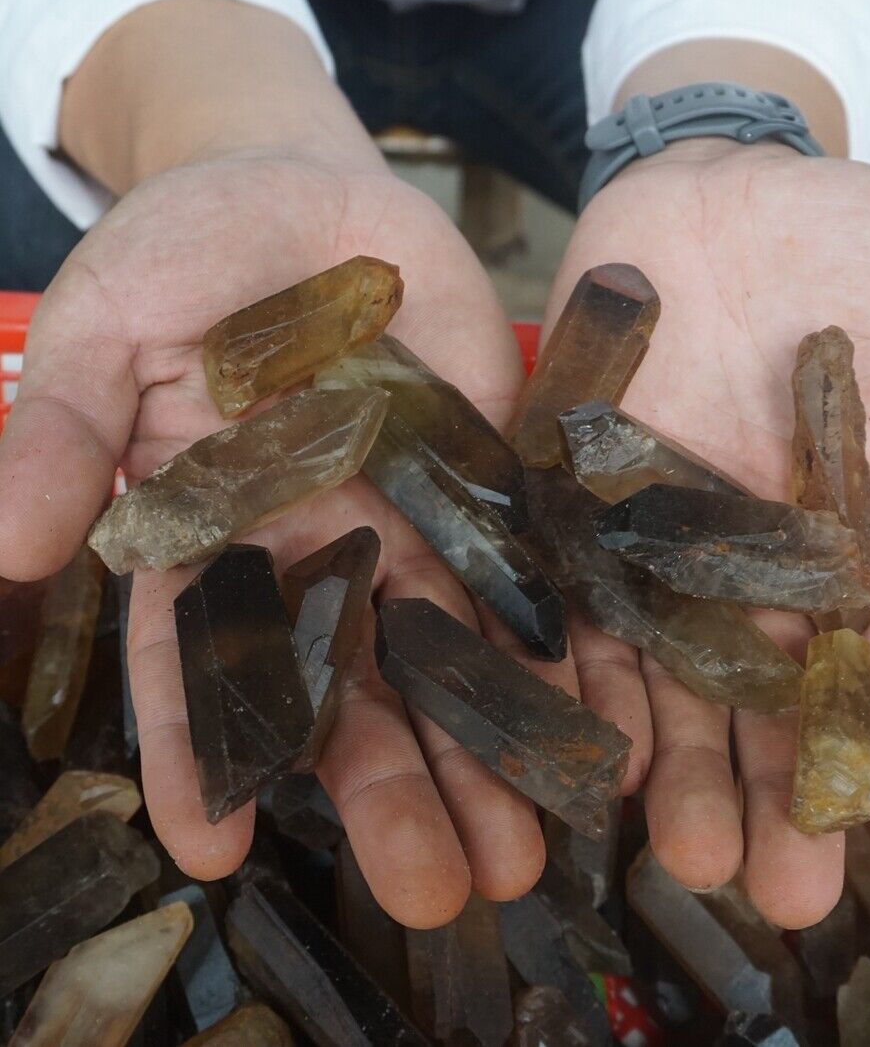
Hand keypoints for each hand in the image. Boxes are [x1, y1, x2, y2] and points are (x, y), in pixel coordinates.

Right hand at [0, 148, 564, 926]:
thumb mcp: (104, 326)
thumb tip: (2, 545)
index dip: (198, 750)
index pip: (194, 659)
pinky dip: (559, 650)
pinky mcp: (487, 488)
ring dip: (484, 753)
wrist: (306, 196)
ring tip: (521, 857)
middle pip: (346, 684)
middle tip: (431, 890)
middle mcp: (313, 550)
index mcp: (208, 532)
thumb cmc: (186, 249)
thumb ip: (60, 431)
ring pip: (447, 654)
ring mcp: (408, 523)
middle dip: (385, 785)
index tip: (213, 849)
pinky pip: (527, 575)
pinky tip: (594, 727)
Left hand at [547, 138, 869, 925]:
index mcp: (862, 532)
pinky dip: (593, 680)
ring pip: (679, 677)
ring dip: (688, 767)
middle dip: (788, 789)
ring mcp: (669, 544)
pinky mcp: (584, 512)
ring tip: (695, 856)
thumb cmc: (851, 242)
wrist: (721, 191)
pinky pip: (583, 608)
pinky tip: (602, 756)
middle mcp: (765, 562)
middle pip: (778, 696)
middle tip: (788, 887)